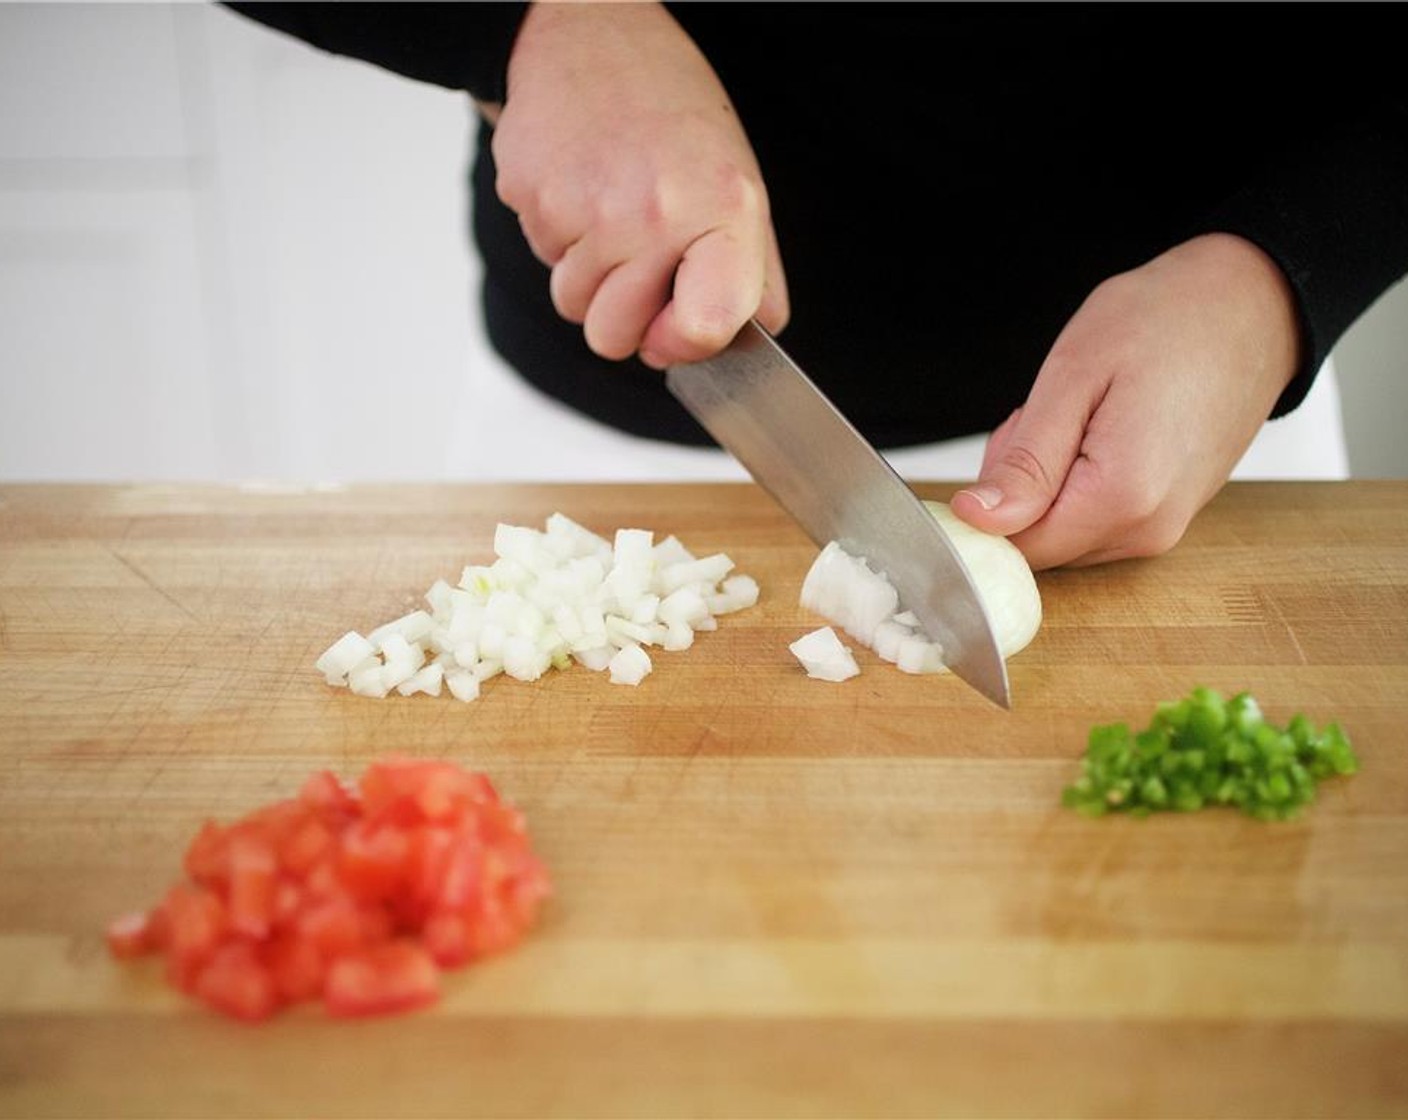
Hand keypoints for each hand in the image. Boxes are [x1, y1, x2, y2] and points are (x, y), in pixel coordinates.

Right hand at [486, 2, 788, 367]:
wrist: (592, 39)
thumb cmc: (674, 117)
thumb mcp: (740, 188)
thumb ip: (753, 277)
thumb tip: (746, 346)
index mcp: (721, 211)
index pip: (703, 328)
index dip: (685, 346)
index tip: (680, 328)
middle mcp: (653, 213)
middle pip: (614, 339)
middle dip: (622, 318)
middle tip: (638, 263)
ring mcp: (585, 208)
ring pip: (573, 306)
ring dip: (589, 277)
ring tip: (610, 214)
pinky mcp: (531, 197)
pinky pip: (542, 260)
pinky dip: (559, 239)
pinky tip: (581, 190)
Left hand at [951, 233, 1299, 568]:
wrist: (1253, 307)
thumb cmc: (1168, 321)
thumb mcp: (1074, 376)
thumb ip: (1025, 462)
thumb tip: (977, 520)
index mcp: (1122, 498)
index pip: (1013, 544)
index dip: (990, 497)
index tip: (1015, 434)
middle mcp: (1146, 530)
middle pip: (1035, 539)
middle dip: (1019, 484)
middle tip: (1050, 413)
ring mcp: (1161, 529)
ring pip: (1060, 530)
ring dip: (1048, 480)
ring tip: (1085, 413)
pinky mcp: (1166, 518)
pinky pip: (1092, 518)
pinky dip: (1077, 481)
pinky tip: (1102, 429)